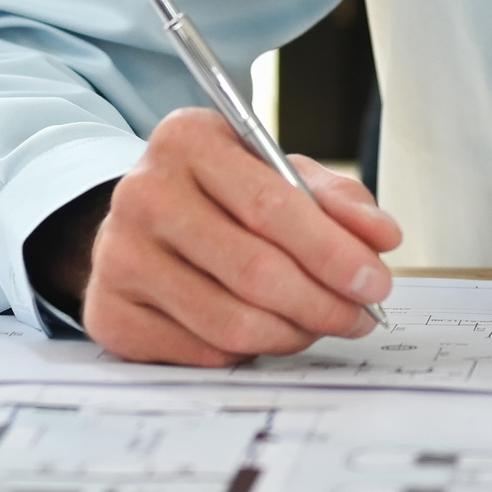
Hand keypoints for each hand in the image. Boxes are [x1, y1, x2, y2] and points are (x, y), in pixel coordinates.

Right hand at [75, 108, 403, 365]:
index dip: (332, 251)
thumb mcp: (276, 171)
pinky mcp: (110, 313)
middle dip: (324, 302)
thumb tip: (381, 237)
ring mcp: (118, 257)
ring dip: (293, 334)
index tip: (375, 280)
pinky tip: (265, 331)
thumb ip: (335, 197)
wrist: (142, 221)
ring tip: (319, 324)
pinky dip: (249, 351)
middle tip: (359, 315)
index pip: (271, 205)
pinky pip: (203, 352)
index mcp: (186, 140)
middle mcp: (142, 194)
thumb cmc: (219, 195)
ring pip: (231, 322)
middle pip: (254, 270)